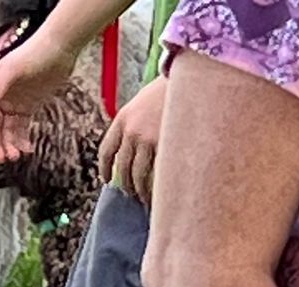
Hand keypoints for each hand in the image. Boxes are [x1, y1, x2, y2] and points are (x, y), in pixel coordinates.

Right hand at [0, 24, 82, 161]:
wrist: (60, 47)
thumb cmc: (36, 51)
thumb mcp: (13, 68)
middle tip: (1, 157)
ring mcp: (13, 104)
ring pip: (5, 131)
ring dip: (8, 145)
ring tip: (15, 156)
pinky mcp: (27, 108)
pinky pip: (21, 129)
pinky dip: (22, 141)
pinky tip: (26, 149)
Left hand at [98, 75, 165, 203]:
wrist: (192, 75)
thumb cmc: (172, 88)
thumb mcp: (145, 99)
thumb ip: (136, 121)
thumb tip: (131, 145)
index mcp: (123, 118)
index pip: (107, 150)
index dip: (105, 168)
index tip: (106, 179)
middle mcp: (131, 130)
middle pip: (122, 168)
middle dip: (125, 184)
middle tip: (131, 193)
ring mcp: (148, 139)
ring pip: (137, 176)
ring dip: (139, 191)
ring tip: (144, 199)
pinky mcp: (165, 145)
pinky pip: (156, 174)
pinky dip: (156, 187)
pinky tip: (159, 193)